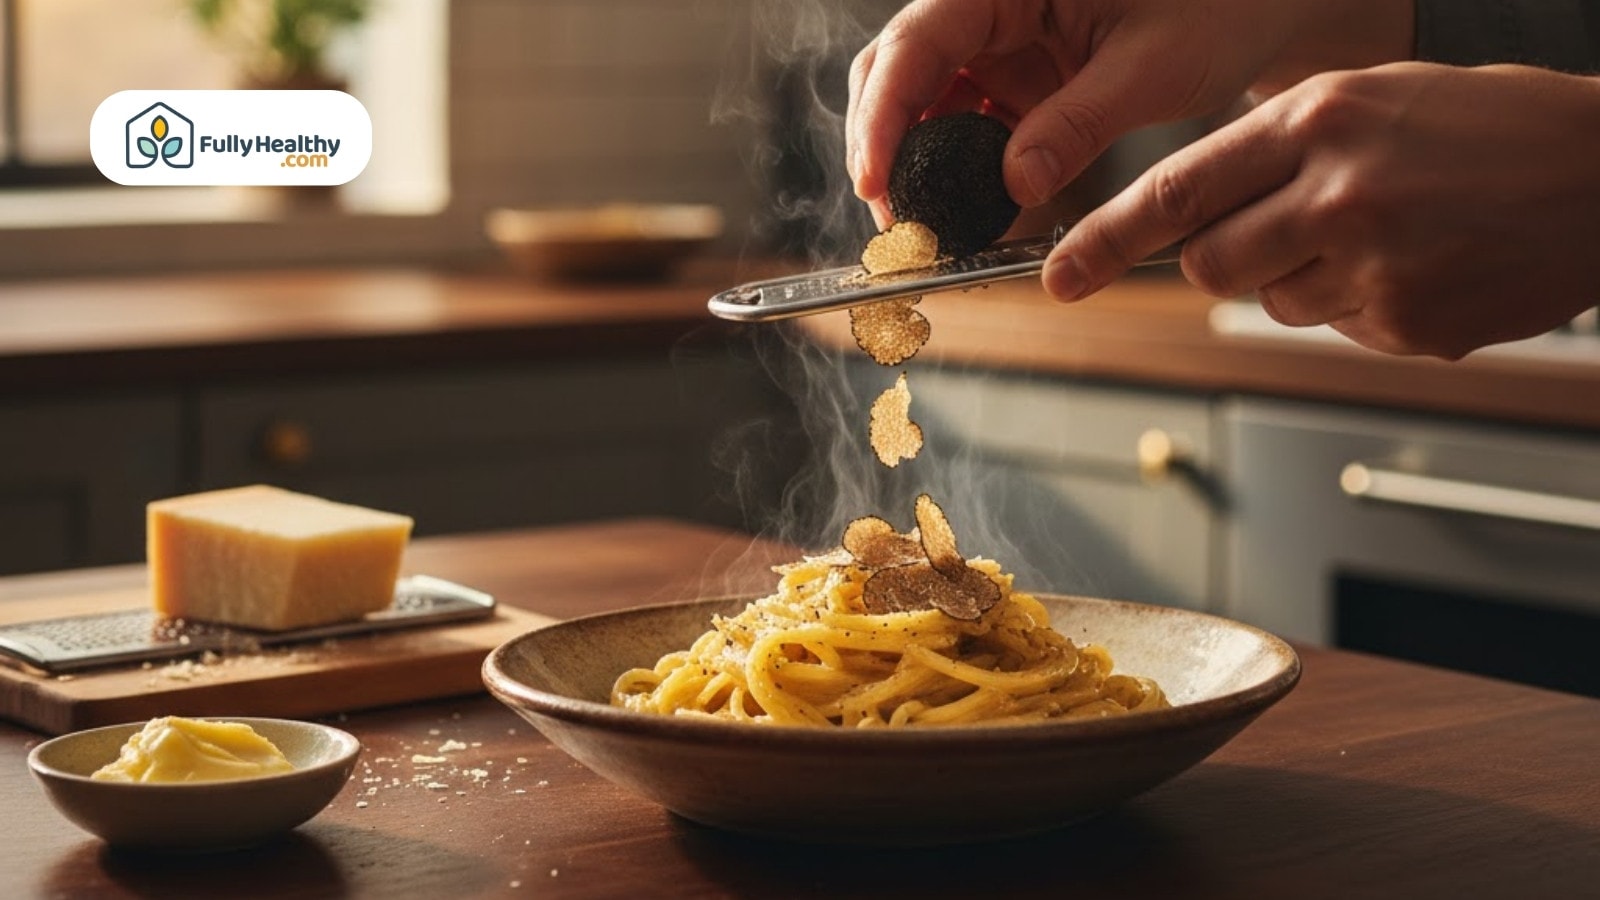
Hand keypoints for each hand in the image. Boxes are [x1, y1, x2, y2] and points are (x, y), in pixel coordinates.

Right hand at [846, 0, 1411, 224]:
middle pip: (899, 67)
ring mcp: (1001, 39)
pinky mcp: (1018, 74)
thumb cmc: (1221, 5)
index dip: (884, 115)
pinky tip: (971, 204)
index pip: (918, 41)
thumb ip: (1076, 125)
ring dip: (918, 160)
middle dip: (885, 143)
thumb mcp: (1152, 68)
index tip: (877, 182)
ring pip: (922, 97)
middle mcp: (993, 2)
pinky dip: (959, 165)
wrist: (1261, 2)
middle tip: (898, 219)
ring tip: (931, 223)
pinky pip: (964, 119)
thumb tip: (1014, 185)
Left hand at [1051, 63, 1599, 357]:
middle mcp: (1337, 190)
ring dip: (1305, 283)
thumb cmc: (1490, 128)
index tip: (1058, 275)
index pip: (1176, 191)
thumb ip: (1278, 148)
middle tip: (1286, 235)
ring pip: (1272, 304)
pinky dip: (1363, 308)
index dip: (1103, 239)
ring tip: (1384, 238)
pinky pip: (1338, 330)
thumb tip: (1194, 211)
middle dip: (1225, 264)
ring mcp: (1375, 262)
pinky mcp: (1409, 322)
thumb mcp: (1373, 99)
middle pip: (1210, 267)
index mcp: (1319, 119)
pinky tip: (1419, 266)